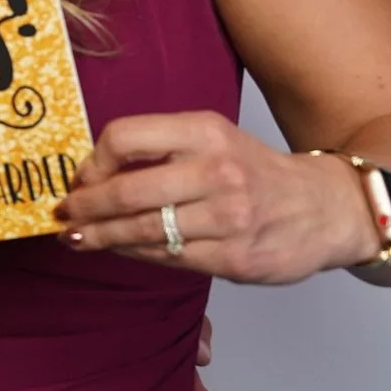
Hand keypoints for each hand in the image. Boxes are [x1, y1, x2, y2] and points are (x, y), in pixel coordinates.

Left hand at [54, 110, 379, 283]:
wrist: (325, 208)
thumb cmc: (255, 172)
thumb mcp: (212, 140)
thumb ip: (161, 150)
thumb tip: (93, 173)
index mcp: (205, 132)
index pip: (126, 137)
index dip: (94, 161)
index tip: (81, 177)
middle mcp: (217, 171)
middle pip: (128, 191)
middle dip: (86, 207)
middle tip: (65, 214)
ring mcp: (228, 217)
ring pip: (144, 230)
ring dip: (102, 237)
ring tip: (78, 238)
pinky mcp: (234, 257)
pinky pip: (169, 258)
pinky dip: (136, 254)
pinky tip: (119, 250)